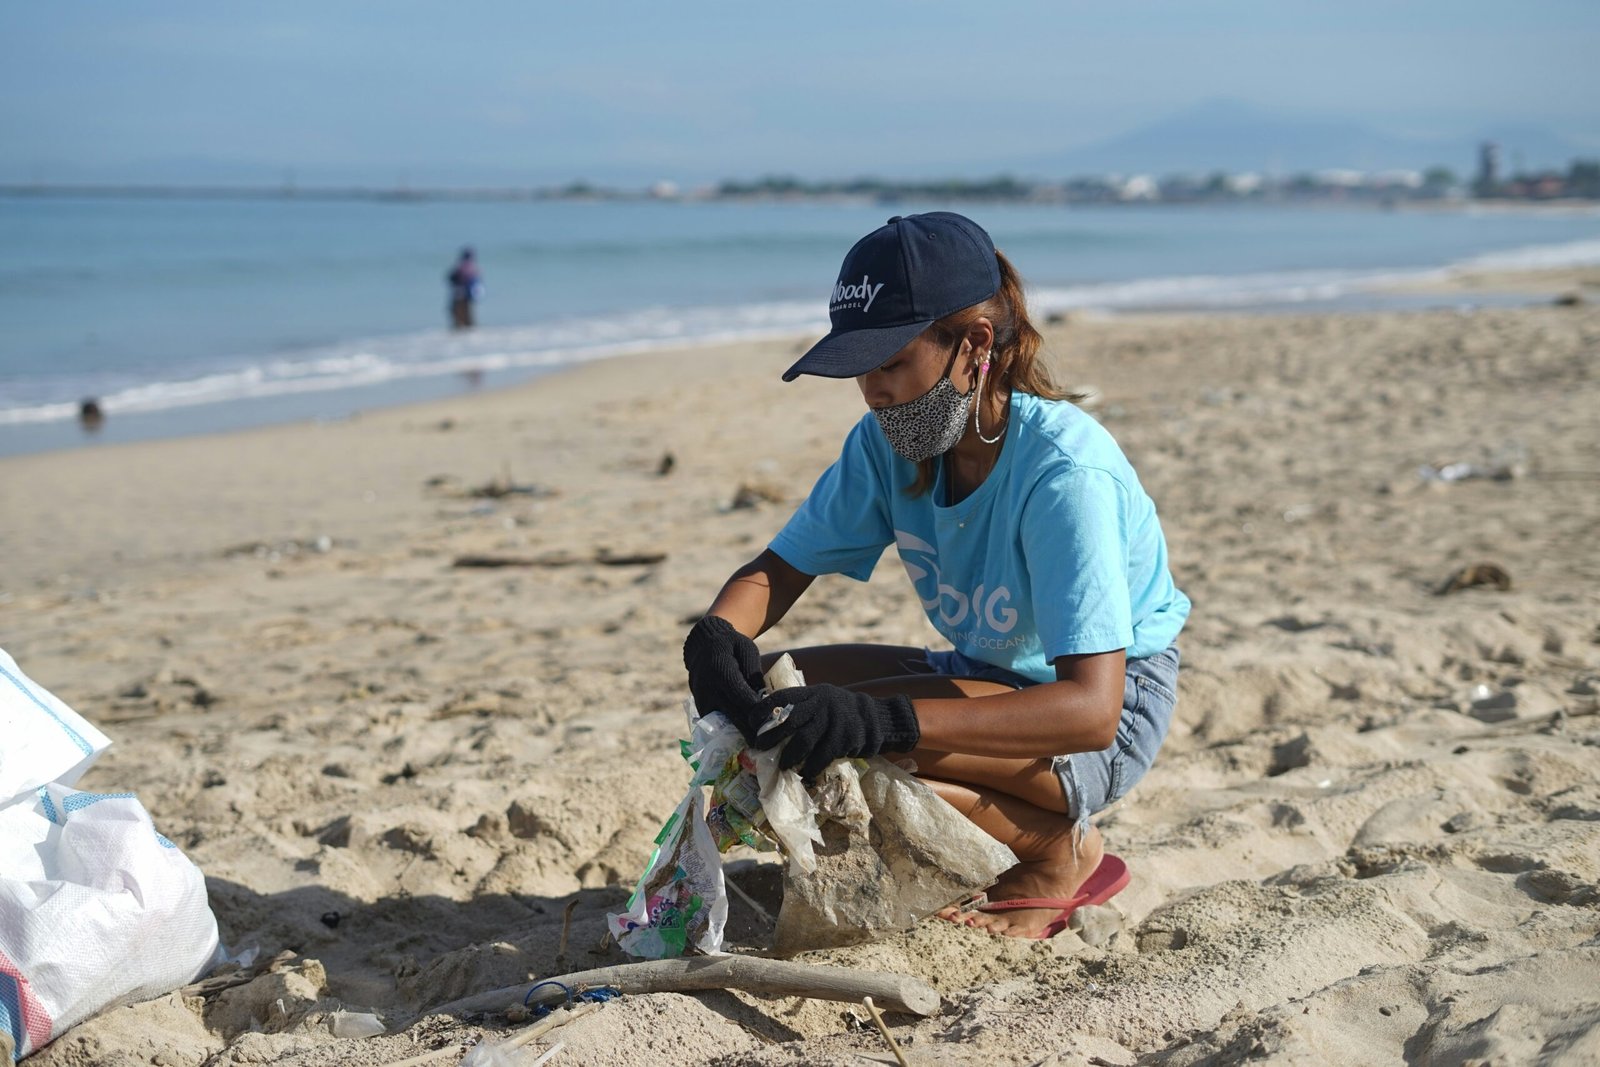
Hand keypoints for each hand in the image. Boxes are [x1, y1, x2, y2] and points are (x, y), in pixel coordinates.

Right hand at [682, 615, 766, 739]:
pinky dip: (731, 733)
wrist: (703, 647)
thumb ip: (754, 671)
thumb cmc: (731, 646)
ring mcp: (702, 701)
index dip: (757, 711)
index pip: (741, 697)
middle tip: (771, 742)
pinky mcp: (701, 709)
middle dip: (753, 730)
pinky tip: (747, 737)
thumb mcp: (747, 649)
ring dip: (742, 735)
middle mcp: (709, 689)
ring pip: (724, 725)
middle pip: (733, 716)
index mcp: (721, 671)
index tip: (774, 720)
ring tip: (761, 744)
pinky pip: (717, 726)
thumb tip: (763, 696)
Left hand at [753, 684, 919, 778]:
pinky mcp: (846, 738)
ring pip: (805, 740)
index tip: (750, 720)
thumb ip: (803, 707)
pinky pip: (823, 755)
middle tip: (759, 747)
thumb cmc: (841, 713)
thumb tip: (771, 723)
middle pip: (791, 719)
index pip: (785, 697)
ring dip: (790, 755)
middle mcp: (822, 703)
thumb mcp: (823, 700)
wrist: (877, 718)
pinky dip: (811, 766)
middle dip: (772, 734)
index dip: (765, 708)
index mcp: (814, 693)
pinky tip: (805, 773)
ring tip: (781, 765)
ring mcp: (834, 720)